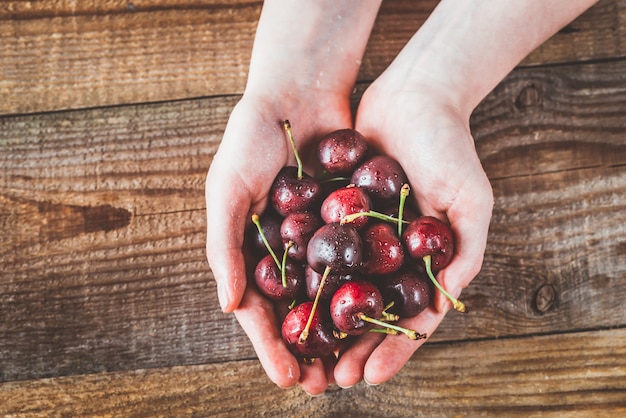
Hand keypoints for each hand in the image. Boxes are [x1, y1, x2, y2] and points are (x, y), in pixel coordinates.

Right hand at [205, 89, 352, 394]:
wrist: (300, 92)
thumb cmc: (252, 139)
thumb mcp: (227, 189)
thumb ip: (224, 247)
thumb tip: (230, 307)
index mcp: (253, 250)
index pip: (260, 309)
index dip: (271, 346)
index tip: (288, 378)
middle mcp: (287, 251)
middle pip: (299, 311)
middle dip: (309, 350)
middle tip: (323, 386)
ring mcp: (321, 239)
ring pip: (333, 295)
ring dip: (341, 332)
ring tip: (353, 366)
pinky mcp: (352, 221)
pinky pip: (361, 261)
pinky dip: (369, 289)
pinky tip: (382, 316)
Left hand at [333, 78, 493, 386]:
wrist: (414, 94)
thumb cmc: (450, 147)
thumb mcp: (471, 200)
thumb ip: (463, 252)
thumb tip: (443, 307)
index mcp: (424, 262)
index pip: (408, 318)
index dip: (391, 350)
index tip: (368, 377)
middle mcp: (392, 255)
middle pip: (370, 312)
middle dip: (352, 347)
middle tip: (329, 380)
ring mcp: (363, 236)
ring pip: (341, 289)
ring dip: (325, 323)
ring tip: (305, 354)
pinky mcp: (336, 213)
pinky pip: (320, 250)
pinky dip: (307, 277)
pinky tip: (287, 303)